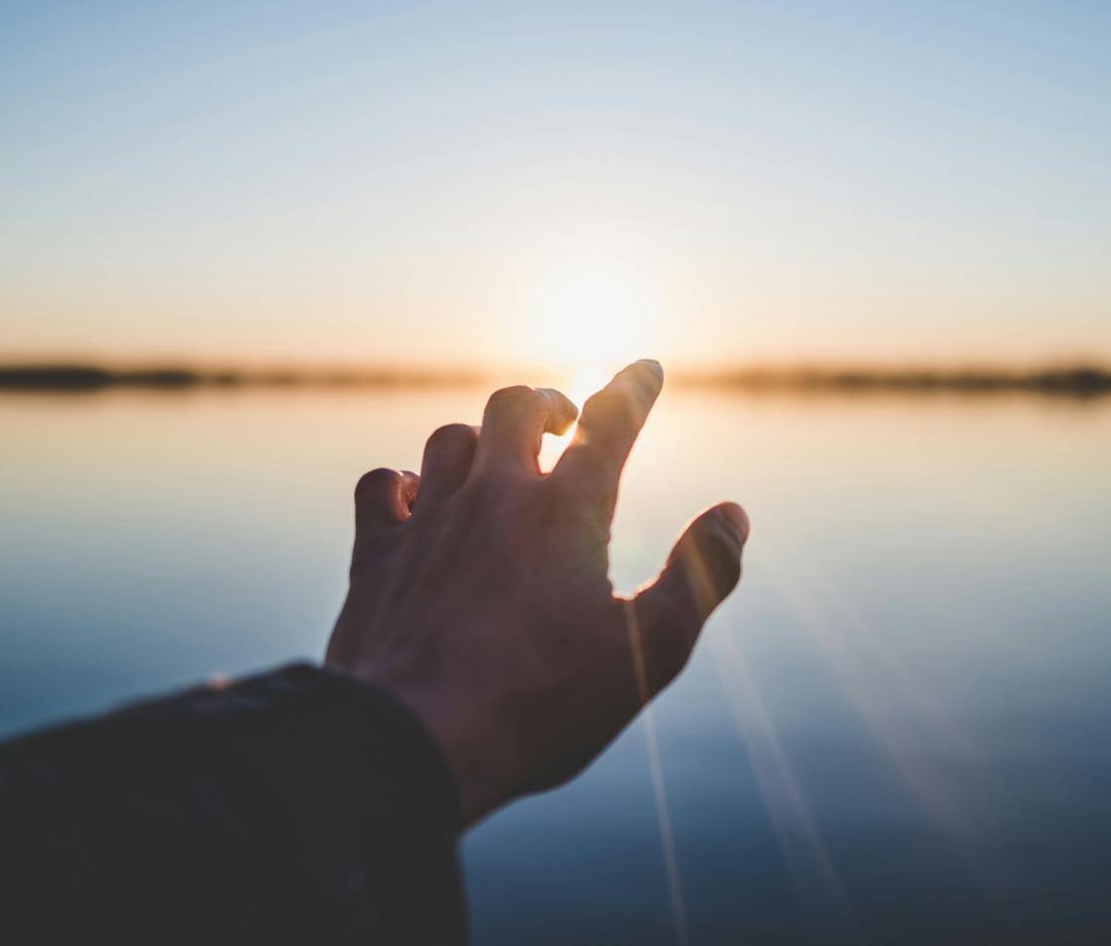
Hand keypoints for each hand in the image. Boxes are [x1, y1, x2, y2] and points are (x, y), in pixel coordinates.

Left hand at [325, 360, 748, 826]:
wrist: (415, 741)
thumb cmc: (542, 705)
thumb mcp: (649, 653)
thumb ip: (700, 577)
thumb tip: (733, 515)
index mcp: (567, 513)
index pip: (609, 422)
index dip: (632, 388)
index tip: (646, 369)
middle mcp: (494, 497)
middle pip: (517, 406)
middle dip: (548, 403)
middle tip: (563, 422)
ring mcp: (429, 521)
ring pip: (450, 438)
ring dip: (479, 439)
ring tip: (497, 462)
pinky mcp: (377, 556)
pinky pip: (383, 485)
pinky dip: (404, 481)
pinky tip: (417, 500)